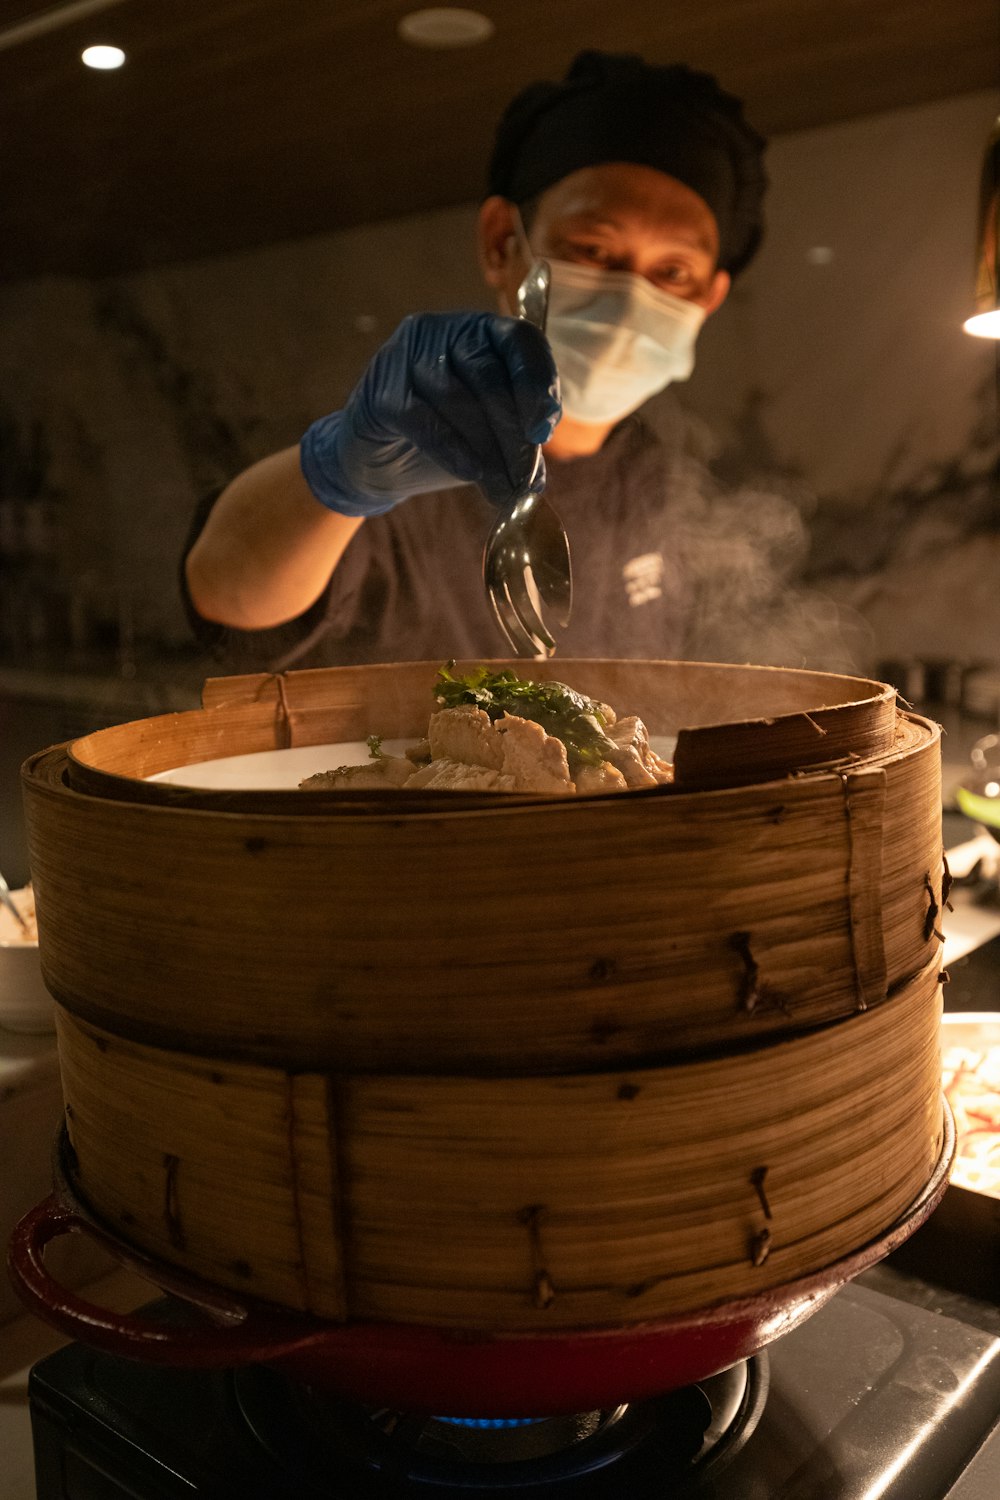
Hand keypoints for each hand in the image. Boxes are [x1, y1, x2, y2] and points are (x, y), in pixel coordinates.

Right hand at [299, 311, 560, 516]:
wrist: (381, 461)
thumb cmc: (445, 440)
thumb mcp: (490, 438)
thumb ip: (515, 444)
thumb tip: (535, 478)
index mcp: (482, 331)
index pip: (520, 341)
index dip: (537, 384)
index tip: (543, 433)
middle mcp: (444, 330)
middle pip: (488, 375)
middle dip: (511, 433)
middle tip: (525, 477)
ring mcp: (406, 352)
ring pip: (455, 396)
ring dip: (483, 448)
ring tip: (501, 488)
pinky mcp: (381, 386)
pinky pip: (420, 417)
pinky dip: (449, 448)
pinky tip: (469, 473)